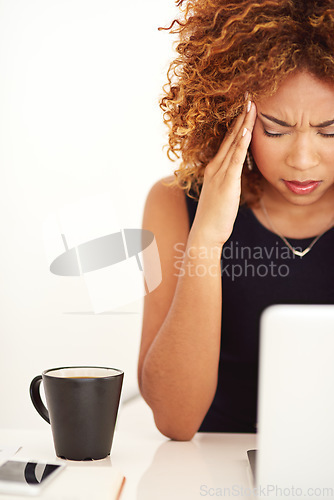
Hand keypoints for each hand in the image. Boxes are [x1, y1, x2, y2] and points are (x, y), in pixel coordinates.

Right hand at [190, 101, 256, 247]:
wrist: (205, 232)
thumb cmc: (213, 217)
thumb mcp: (220, 195)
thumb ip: (226, 181)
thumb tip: (234, 176)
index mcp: (213, 169)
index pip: (227, 141)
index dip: (237, 123)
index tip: (245, 107)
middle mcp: (214, 167)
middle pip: (230, 137)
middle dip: (240, 116)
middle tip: (249, 96)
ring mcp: (219, 173)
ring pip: (233, 144)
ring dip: (243, 123)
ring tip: (251, 105)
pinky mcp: (226, 182)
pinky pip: (234, 159)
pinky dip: (241, 143)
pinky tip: (247, 130)